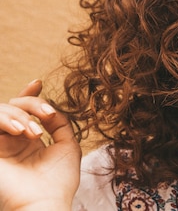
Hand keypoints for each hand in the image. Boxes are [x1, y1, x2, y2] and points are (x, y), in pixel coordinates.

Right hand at [0, 80, 80, 210]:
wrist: (45, 204)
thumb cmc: (58, 181)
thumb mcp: (67, 146)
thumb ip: (60, 124)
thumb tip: (50, 108)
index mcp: (27, 141)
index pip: (22, 111)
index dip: (28, 95)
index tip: (38, 83)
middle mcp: (11, 141)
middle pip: (13, 105)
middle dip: (32, 104)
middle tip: (47, 115)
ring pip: (2, 110)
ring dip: (21, 114)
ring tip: (34, 132)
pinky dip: (7, 119)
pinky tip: (22, 130)